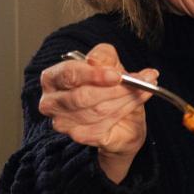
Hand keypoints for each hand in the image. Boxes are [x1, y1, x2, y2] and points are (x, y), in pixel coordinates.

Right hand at [37, 43, 152, 178]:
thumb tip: (97, 60)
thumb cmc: (108, 87)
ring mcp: (64, 122)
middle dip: (115, 89)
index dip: (93, 74)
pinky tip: (133, 104)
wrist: (121, 117)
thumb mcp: (109, 63)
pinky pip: (104, 124)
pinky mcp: (80, 136)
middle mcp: (52, 102)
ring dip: (124, 100)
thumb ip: (104, 56)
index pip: (69, 74)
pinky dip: (123, 112)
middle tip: (139, 81)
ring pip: (97, 110)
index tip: (116, 75)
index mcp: (53, 78)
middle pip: (83, 96)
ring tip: (141, 90)